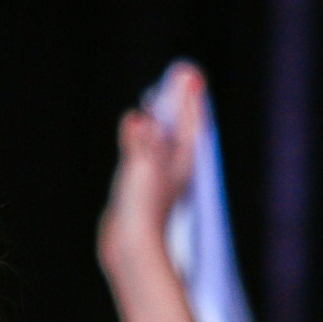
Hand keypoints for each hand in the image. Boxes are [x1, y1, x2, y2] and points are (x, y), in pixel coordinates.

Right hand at [97, 62, 202, 272]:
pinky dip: (145, 140)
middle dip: (179, 103)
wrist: (131, 248)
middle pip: (181, 127)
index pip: (191, 120)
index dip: (189, 95)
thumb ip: (141, 140)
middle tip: (182, 78)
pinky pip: (148, 155)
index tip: (189, 73)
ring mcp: (159, 179)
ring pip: (165, 141)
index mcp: (183, 159)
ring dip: (163, 120)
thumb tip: (138, 120)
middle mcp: (175, 167)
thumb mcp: (142, 165)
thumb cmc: (142, 207)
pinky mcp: (143, 189)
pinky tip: (137, 138)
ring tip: (157, 104)